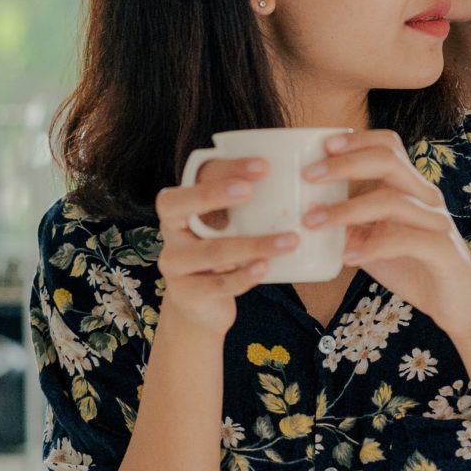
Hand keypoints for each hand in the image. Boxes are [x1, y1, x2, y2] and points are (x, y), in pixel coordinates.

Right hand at [155, 158, 300, 337]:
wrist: (200, 305)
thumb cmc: (220, 249)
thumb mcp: (227, 224)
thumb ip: (247, 204)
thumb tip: (300, 177)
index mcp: (181, 205)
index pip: (195, 177)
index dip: (224, 169)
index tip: (262, 166)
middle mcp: (170, 231)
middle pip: (179, 206)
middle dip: (214, 194)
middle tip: (250, 190)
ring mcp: (174, 265)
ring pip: (211, 251)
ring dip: (253, 244)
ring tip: (289, 240)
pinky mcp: (186, 294)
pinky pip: (217, 284)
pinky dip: (244, 276)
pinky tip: (265, 267)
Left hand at [301, 130, 470, 340]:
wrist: (460, 305)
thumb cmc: (414, 267)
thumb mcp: (374, 242)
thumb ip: (349, 225)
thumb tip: (308, 213)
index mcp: (411, 188)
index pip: (389, 146)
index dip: (357, 140)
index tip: (324, 144)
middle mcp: (426, 197)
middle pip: (389, 160)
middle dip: (345, 164)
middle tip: (309, 176)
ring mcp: (437, 222)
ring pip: (392, 200)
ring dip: (347, 209)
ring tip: (313, 222)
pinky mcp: (443, 251)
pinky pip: (406, 240)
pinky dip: (373, 247)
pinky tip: (347, 257)